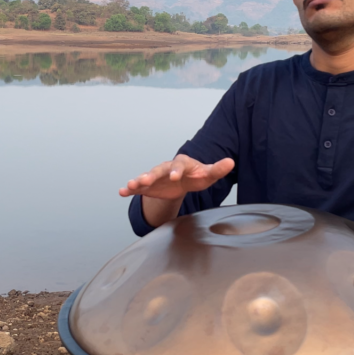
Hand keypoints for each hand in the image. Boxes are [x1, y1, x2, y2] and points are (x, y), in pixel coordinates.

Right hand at [118, 154, 234, 199]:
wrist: (184, 180)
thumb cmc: (197, 175)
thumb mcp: (208, 174)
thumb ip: (217, 169)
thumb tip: (231, 162)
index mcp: (181, 164)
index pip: (179, 166)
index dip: (177, 171)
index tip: (175, 177)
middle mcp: (166, 168)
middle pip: (158, 170)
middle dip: (152, 175)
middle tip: (146, 180)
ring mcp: (156, 177)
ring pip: (146, 177)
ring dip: (138, 180)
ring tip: (130, 184)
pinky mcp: (149, 186)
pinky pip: (138, 187)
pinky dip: (130, 189)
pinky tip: (122, 192)